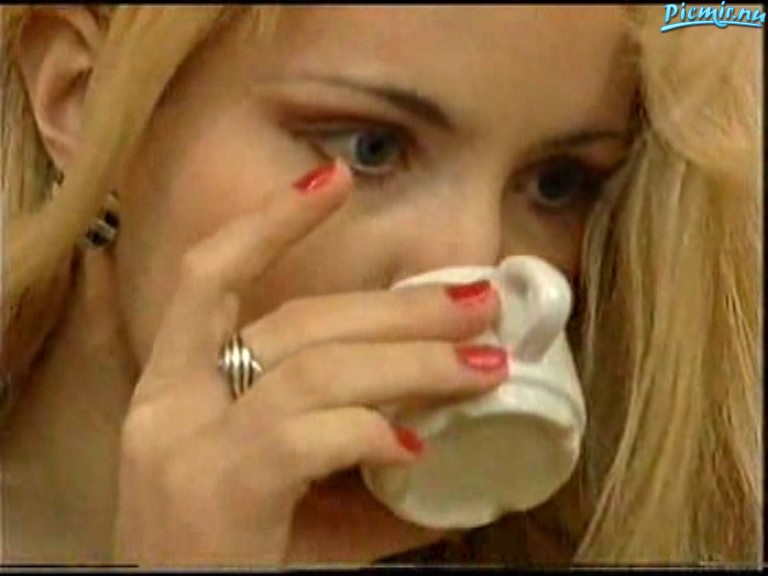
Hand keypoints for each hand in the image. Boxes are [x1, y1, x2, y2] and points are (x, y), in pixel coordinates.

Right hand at [112, 160, 507, 566]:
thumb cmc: (235, 558)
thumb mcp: (283, 487)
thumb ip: (351, 449)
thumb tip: (443, 431)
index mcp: (177, 388)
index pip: (209, 278)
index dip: (270, 223)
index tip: (333, 179)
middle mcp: (170, 403)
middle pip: (298, 320)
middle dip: (398, 309)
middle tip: (475, 301)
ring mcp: (187, 444)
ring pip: (315, 367)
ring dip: (411, 363)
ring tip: (481, 366)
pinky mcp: (218, 489)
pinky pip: (308, 432)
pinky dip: (371, 430)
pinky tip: (415, 447)